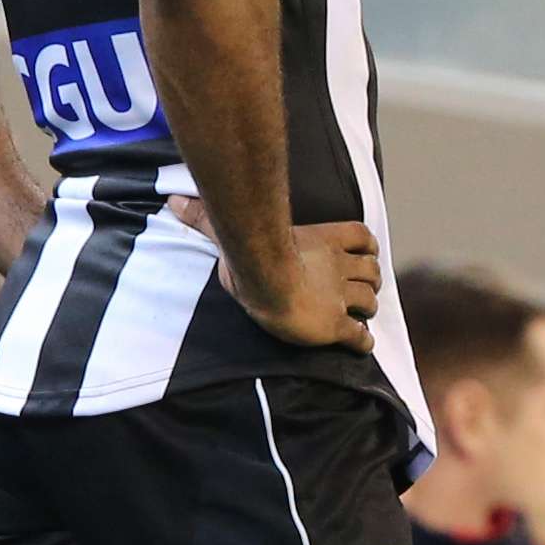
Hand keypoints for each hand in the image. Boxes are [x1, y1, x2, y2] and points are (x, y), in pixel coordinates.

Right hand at [168, 198, 378, 351]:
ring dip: (368, 308)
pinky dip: (364, 341)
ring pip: (370, 301)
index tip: (363, 254)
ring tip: (360, 315)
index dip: (366, 248)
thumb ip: (206, 217)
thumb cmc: (249, 254)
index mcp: (324, 240)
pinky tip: (359, 344)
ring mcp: (340, 297)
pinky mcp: (336, 326)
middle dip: (370, 280)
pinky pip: (360, 336)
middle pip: (372, 271)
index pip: (363, 237)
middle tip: (361, 289)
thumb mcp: (230, 231)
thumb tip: (172, 201)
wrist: (266, 282)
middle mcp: (339, 266)